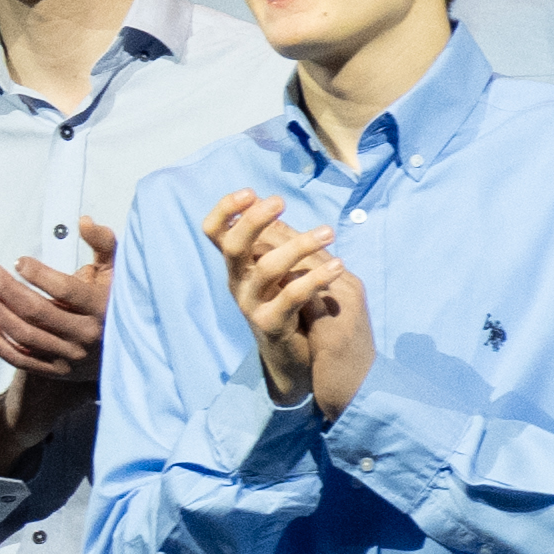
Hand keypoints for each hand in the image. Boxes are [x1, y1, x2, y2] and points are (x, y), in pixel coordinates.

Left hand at [0, 217, 115, 475]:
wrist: (133, 348)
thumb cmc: (117, 301)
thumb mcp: (118, 271)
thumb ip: (103, 244)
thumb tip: (83, 221)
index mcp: (103, 307)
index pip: (65, 289)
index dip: (38, 274)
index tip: (19, 262)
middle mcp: (87, 334)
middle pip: (37, 312)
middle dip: (8, 289)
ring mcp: (71, 356)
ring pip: (26, 335)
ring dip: (0, 313)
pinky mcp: (58, 371)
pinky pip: (21, 360)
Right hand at [204, 188, 368, 417]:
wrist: (296, 360)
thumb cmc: (292, 308)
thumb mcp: (280, 271)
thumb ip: (272, 241)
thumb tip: (265, 202)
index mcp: (238, 266)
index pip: (215, 233)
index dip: (225, 210)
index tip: (249, 192)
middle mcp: (238, 283)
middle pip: (232, 246)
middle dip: (253, 220)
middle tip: (281, 201)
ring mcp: (251, 305)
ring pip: (266, 268)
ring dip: (299, 246)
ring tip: (328, 232)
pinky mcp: (271, 324)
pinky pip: (291, 296)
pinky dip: (315, 277)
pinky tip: (338, 265)